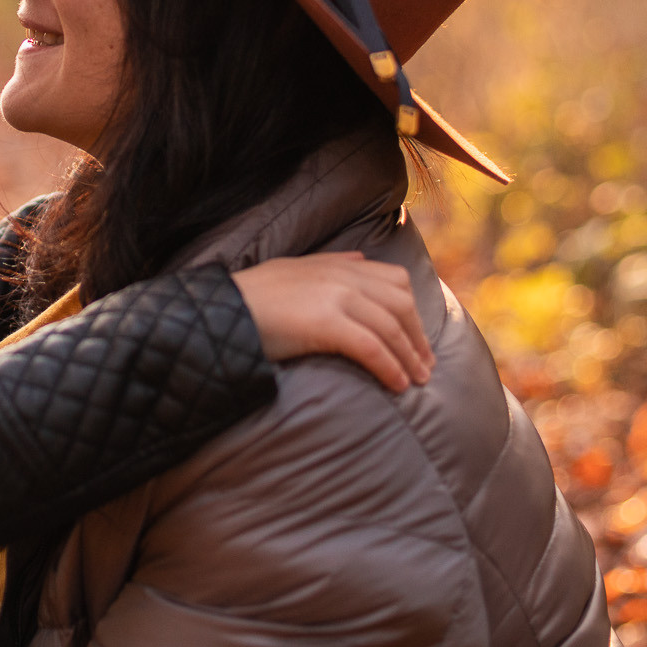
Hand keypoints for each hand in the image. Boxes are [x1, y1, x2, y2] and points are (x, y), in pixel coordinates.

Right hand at [231, 252, 432, 391]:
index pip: (394, 280)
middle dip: (417, 337)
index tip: (417, 338)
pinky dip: (390, 367)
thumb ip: (330, 264)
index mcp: (337, 264)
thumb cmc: (252, 297)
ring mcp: (335, 297)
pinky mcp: (326, 323)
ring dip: (409, 357)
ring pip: (391, 327)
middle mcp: (342, 275)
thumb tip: (361, 261)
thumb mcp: (292, 269)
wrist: (221, 309)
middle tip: (425, 366)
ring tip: (417, 381)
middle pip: (400, 304)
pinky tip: (397, 385)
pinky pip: (372, 348)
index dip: (412, 311)